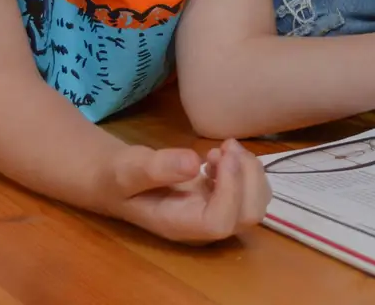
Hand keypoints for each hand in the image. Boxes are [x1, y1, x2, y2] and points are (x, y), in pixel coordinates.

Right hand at [100, 140, 269, 244]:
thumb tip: (192, 163)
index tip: (220, 155)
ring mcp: (216, 215)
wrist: (118, 180)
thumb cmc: (119, 177)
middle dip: (247, 177)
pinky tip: (222, 155)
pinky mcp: (223, 201)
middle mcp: (202, 227)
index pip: (220, 223)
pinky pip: (253, 192)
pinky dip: (247, 169)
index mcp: (179, 225)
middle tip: (225, 146)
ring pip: (256, 203)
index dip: (230, 191)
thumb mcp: (128, 169)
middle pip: (247, 216)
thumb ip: (156, 168)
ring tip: (223, 148)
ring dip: (250, 170)